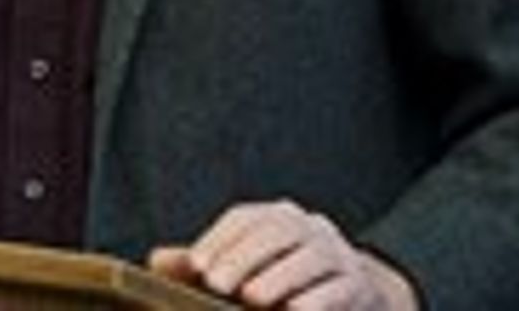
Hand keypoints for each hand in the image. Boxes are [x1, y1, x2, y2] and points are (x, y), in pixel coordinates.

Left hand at [148, 200, 418, 309]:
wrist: (355, 296)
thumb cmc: (285, 280)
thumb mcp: (245, 268)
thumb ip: (207, 263)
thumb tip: (157, 260)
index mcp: (277, 217)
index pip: (245, 219)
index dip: (219, 240)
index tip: (195, 265)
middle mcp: (310, 228)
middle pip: (277, 231)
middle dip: (244, 257)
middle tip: (217, 283)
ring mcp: (340, 255)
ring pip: (312, 257)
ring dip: (280, 277)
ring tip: (252, 297)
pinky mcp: (361, 287)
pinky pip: (342, 289)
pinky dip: (318, 300)